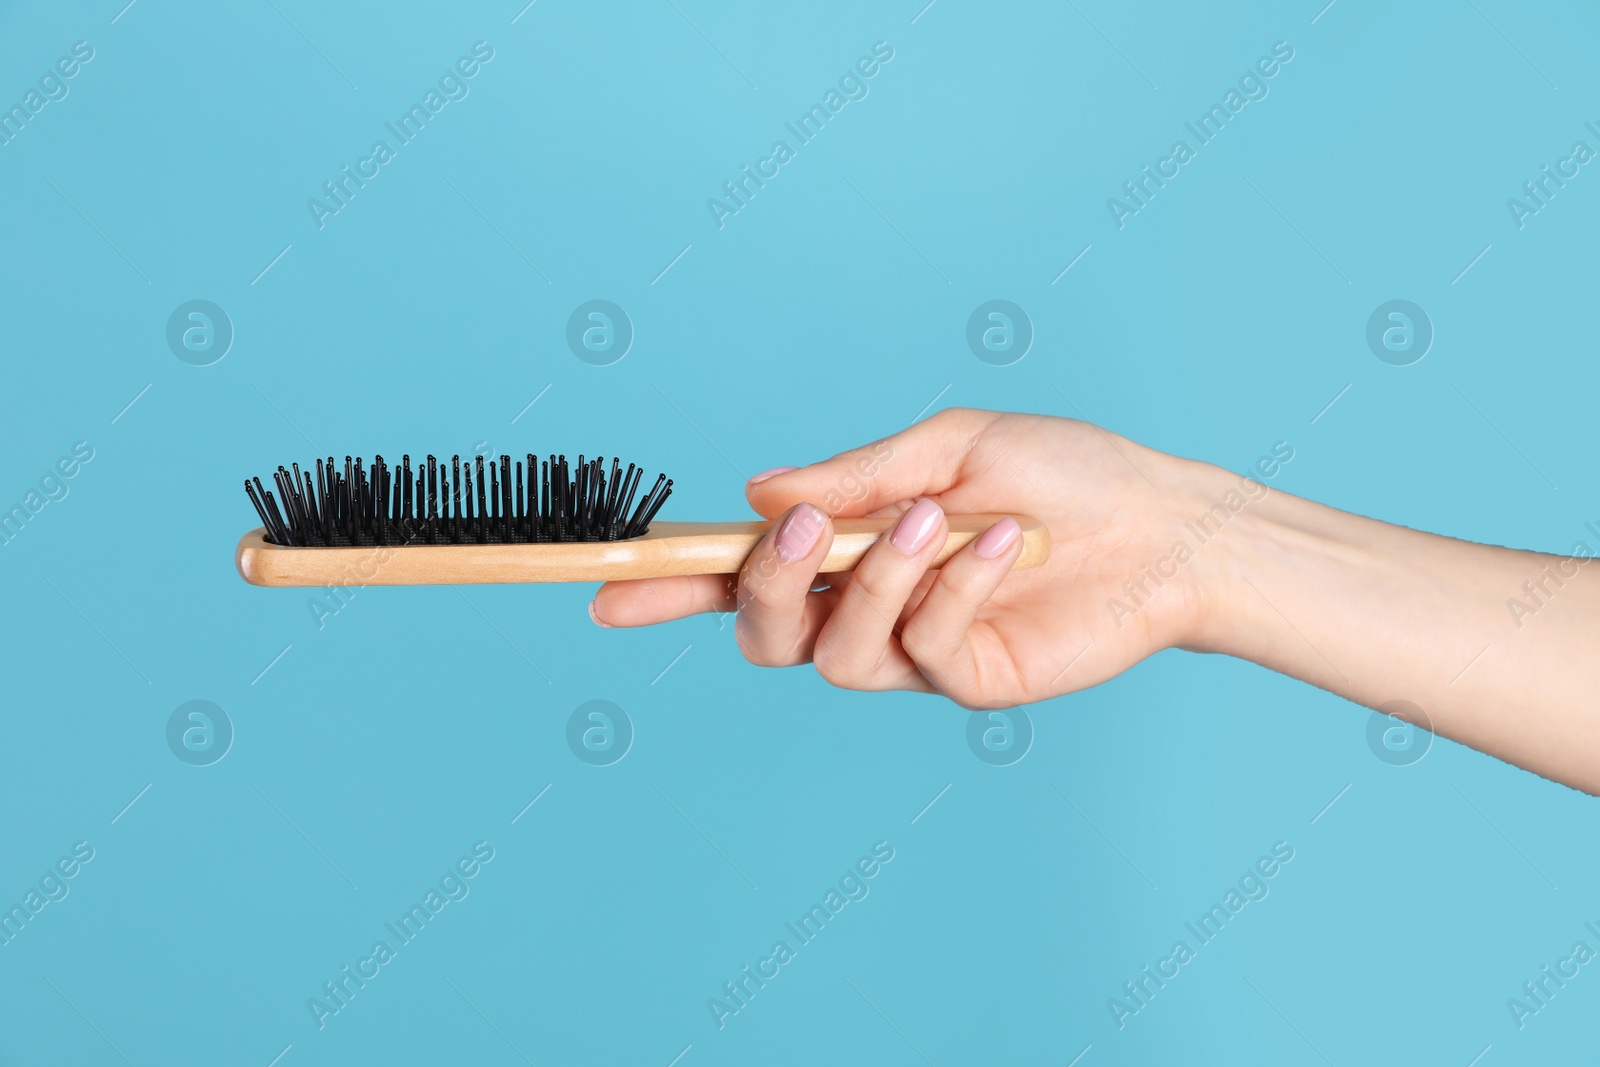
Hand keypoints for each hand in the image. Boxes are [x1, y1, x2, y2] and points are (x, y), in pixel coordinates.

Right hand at [589, 408, 1230, 706]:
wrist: (1159, 520)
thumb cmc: (1057, 473)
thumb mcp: (945, 447)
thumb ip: (850, 479)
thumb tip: (754, 496)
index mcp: (848, 544)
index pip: (739, 573)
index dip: (669, 584)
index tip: (604, 584)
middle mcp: (867, 604)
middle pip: (762, 632)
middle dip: (757, 586)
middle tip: (793, 536)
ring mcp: (914, 650)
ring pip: (833, 649)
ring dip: (872, 576)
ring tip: (930, 519)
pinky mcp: (967, 680)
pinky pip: (922, 646)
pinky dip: (949, 585)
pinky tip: (1000, 545)